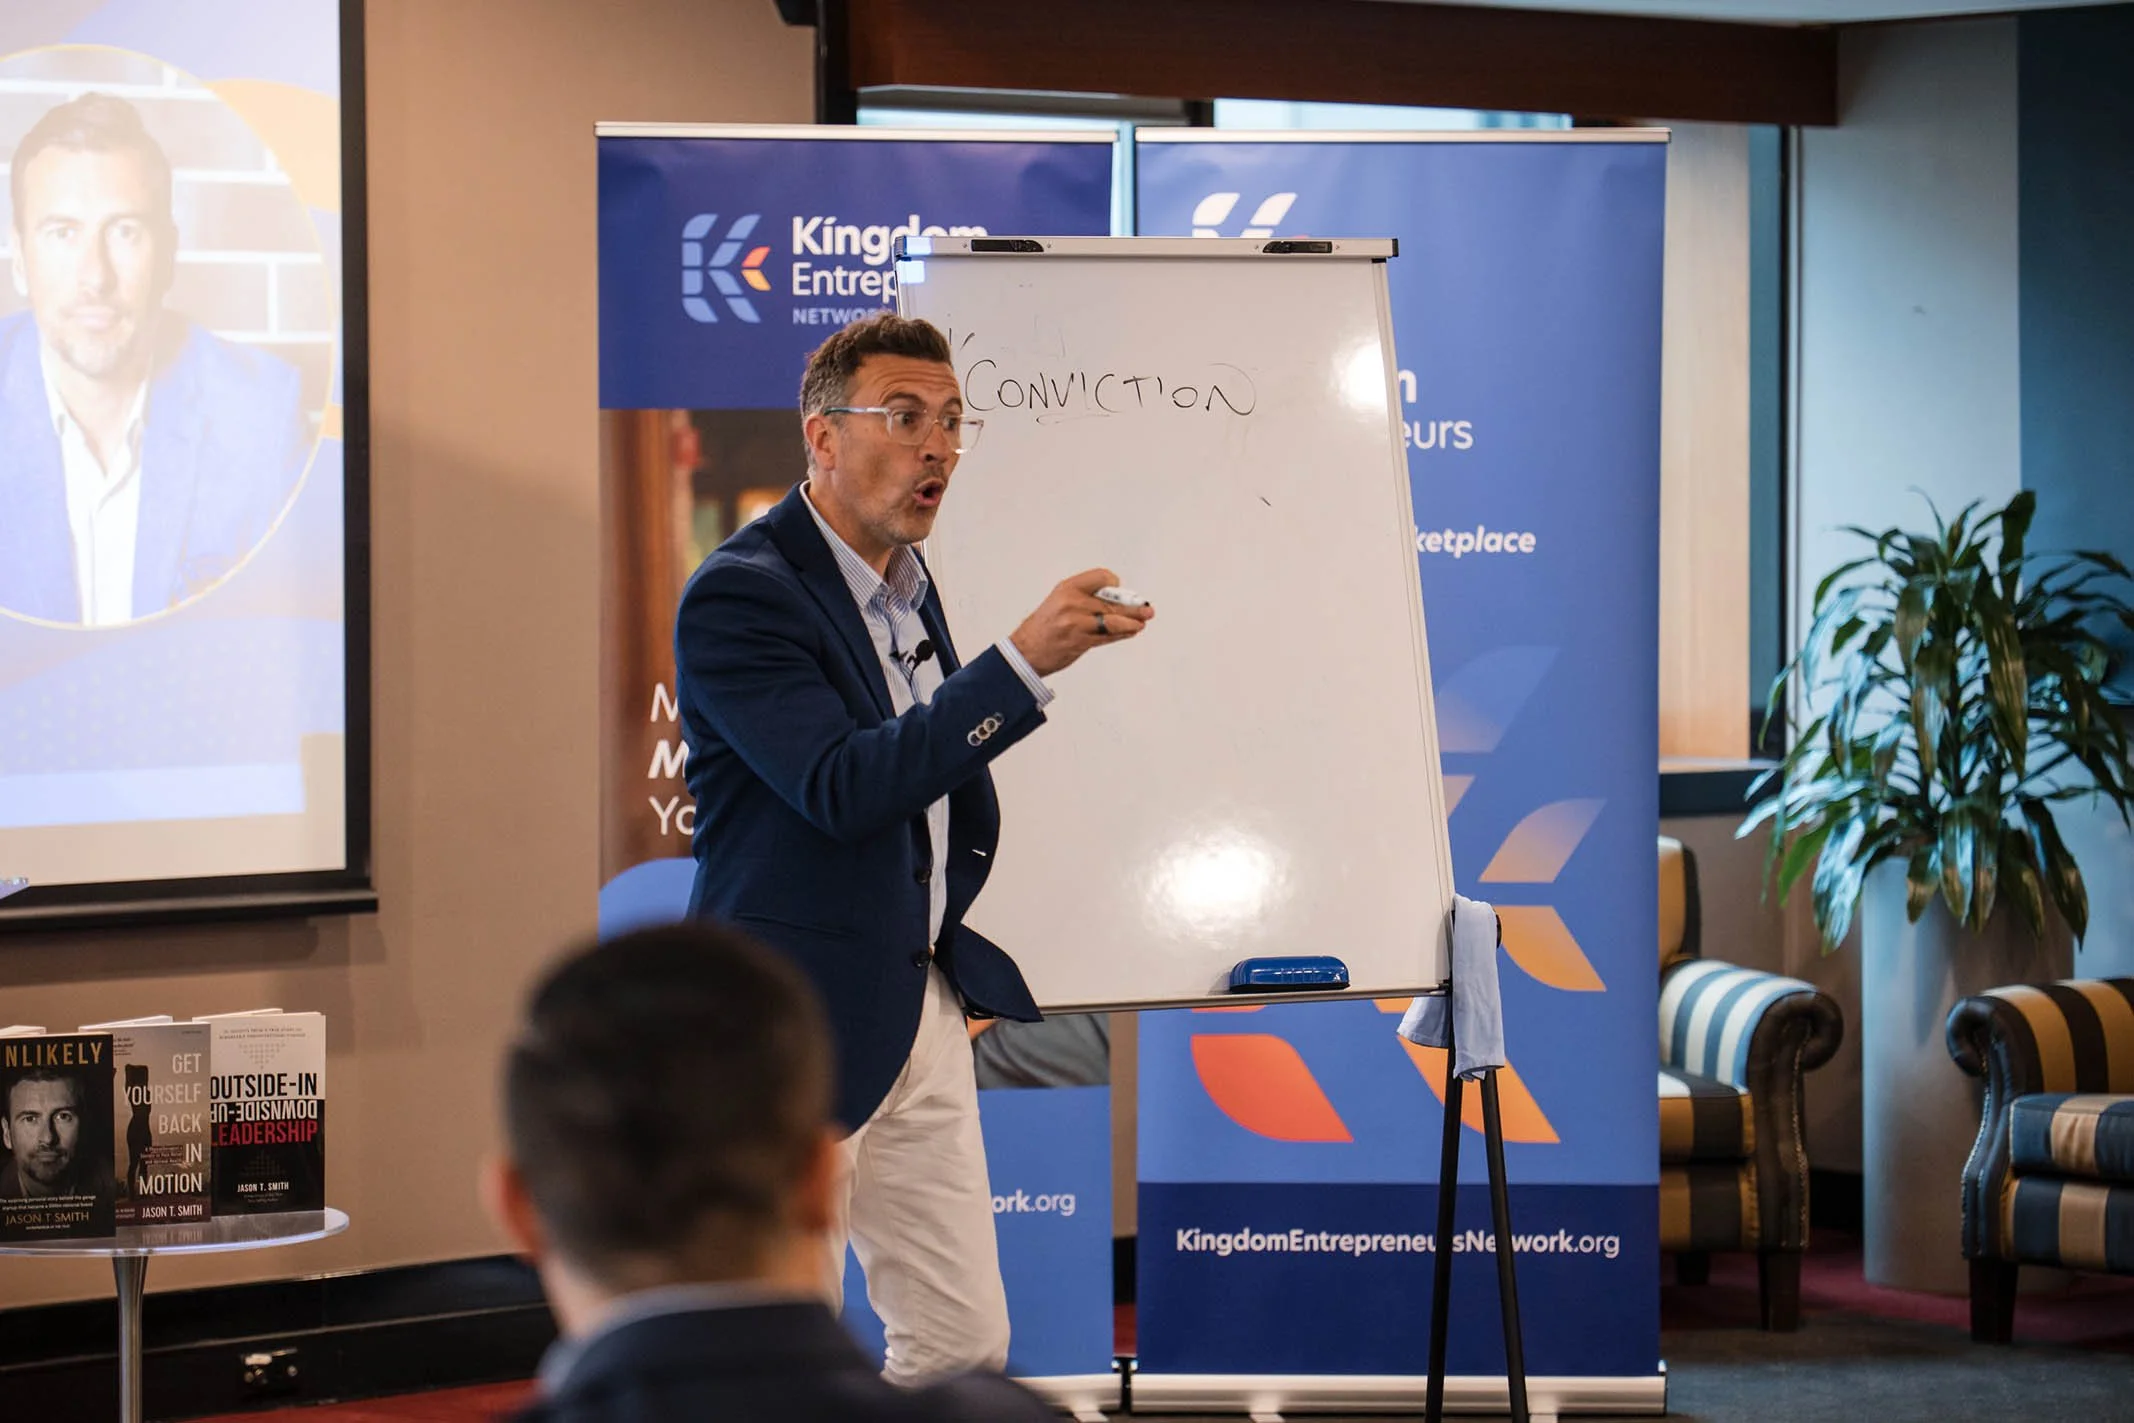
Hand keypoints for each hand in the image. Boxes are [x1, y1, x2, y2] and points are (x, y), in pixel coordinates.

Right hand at [1009, 568, 1154, 677]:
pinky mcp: (1080, 641)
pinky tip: (1131, 632)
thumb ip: (1086, 598)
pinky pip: (1107, 637)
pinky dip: (1122, 634)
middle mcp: (1072, 602)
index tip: (1121, 592)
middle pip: (1111, 602)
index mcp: (1068, 588)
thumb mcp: (1060, 601)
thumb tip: (1118, 600)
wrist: (1026, 650)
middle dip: (1132, 606)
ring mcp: (1076, 622)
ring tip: (1142, 622)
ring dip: (1132, 622)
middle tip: (1147, 610)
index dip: (1115, 585)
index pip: (1102, 577)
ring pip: (1113, 620)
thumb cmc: (1045, 626)